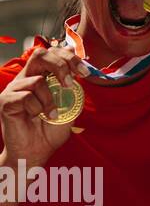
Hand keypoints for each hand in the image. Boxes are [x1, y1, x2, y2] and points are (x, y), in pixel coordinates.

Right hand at [0, 47, 90, 169]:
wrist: (35, 152)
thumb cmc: (50, 131)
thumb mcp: (69, 107)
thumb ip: (72, 87)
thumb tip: (78, 68)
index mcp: (40, 76)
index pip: (51, 53)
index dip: (69, 57)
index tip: (85, 71)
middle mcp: (25, 79)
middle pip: (40, 55)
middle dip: (61, 65)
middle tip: (70, 84)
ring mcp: (13, 89)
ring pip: (38, 80)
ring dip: (50, 100)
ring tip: (50, 115)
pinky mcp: (5, 100)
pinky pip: (25, 96)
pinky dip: (38, 108)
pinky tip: (36, 117)